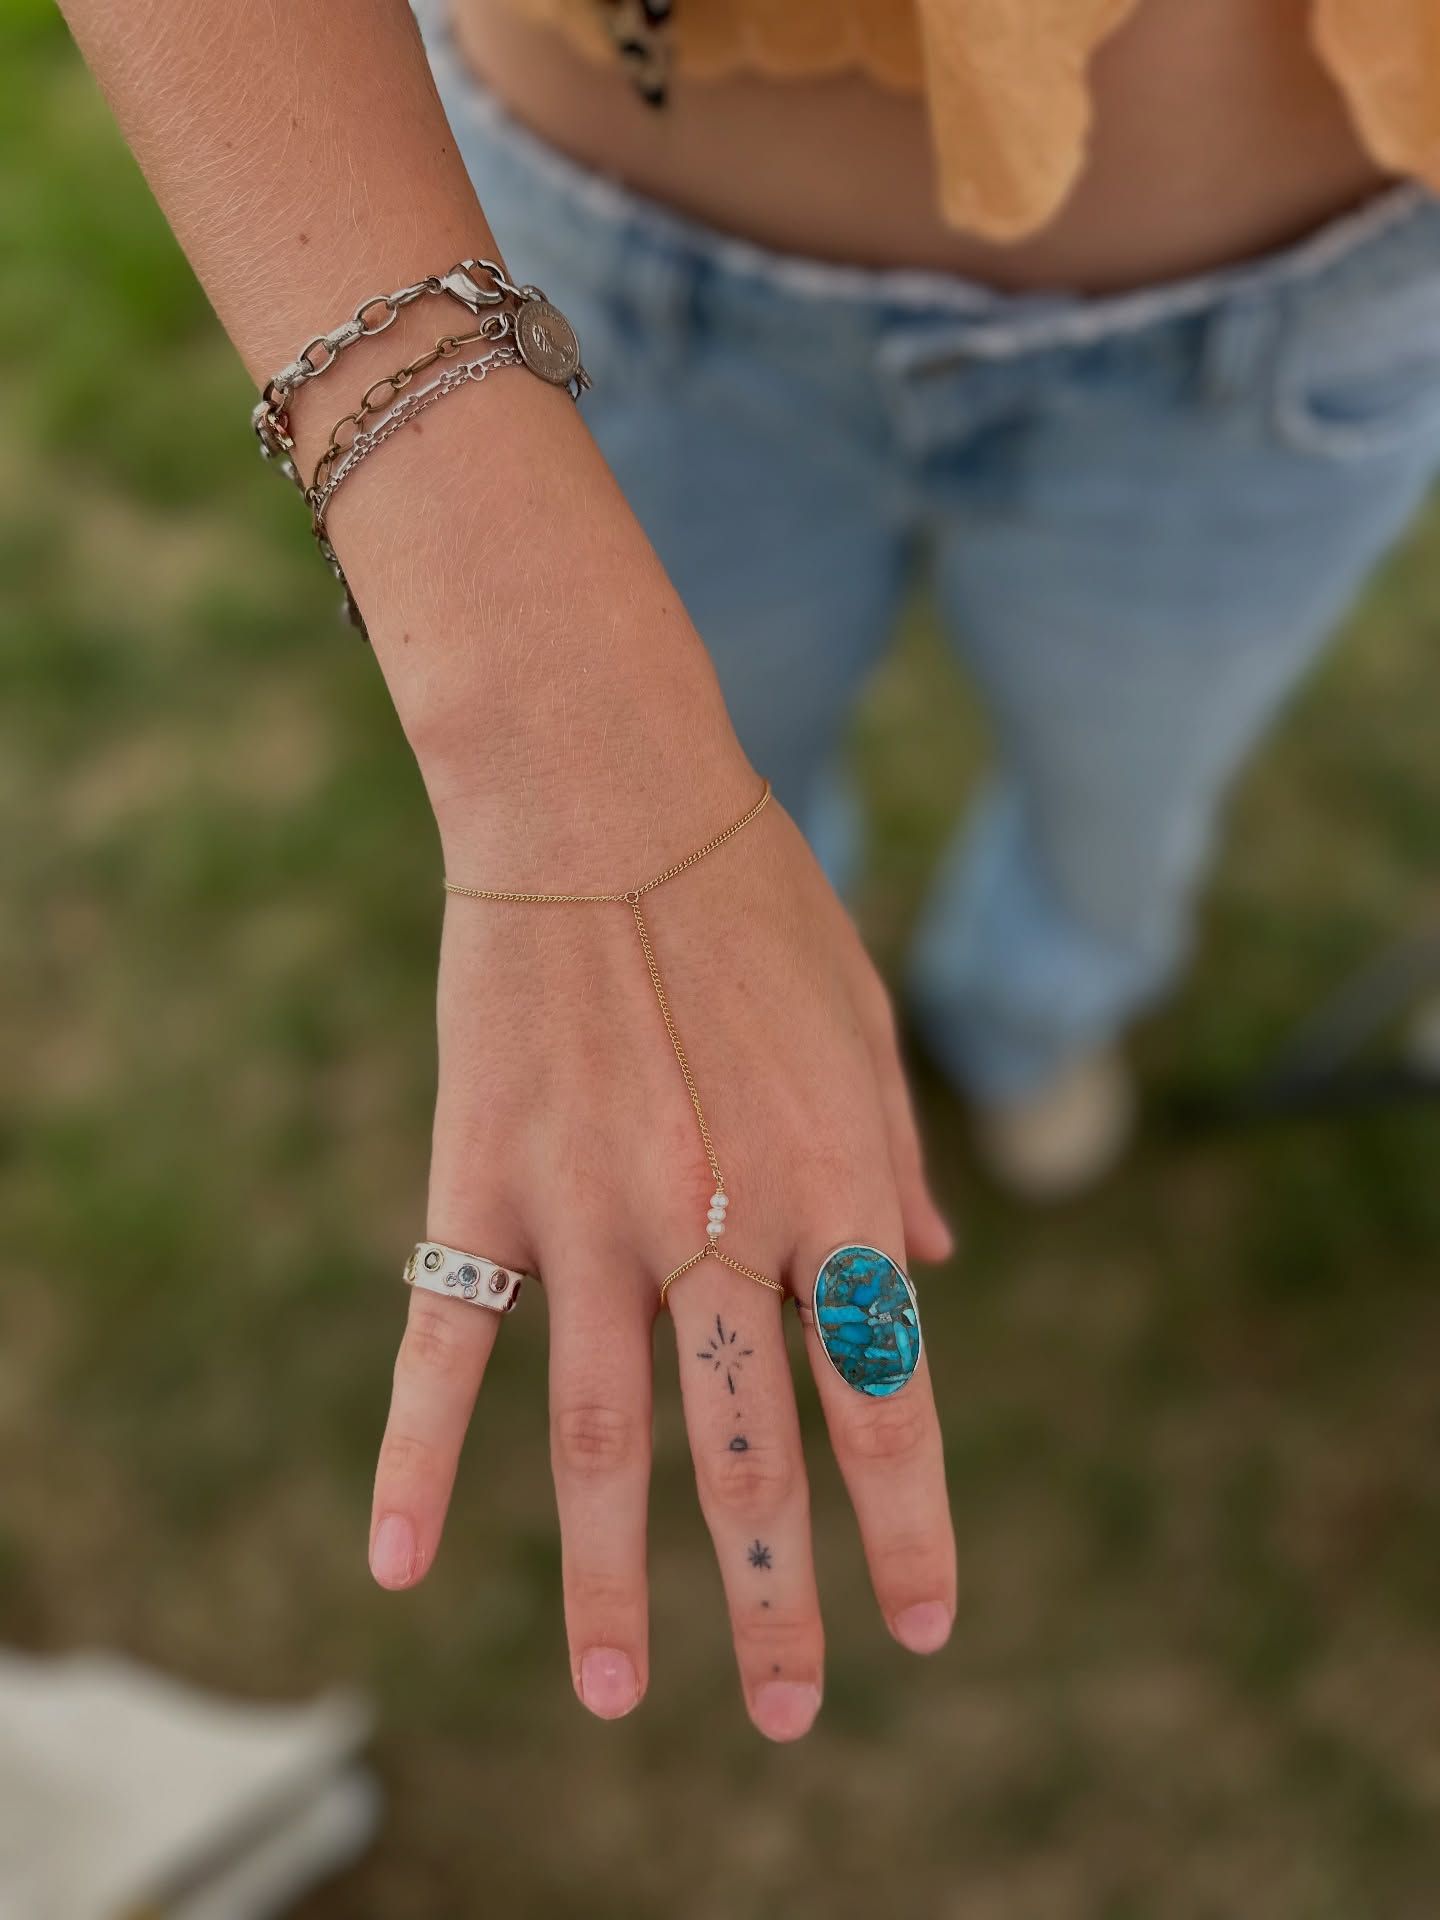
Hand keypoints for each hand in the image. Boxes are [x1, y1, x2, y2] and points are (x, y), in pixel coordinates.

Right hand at [368, 769, 956, 1741]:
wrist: (599, 793)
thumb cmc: (749, 895)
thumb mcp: (862, 1020)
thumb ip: (893, 1159)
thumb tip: (932, 1275)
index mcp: (828, 1182)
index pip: (884, 1397)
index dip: (909, 1525)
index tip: (923, 1625)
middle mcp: (716, 1221)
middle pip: (753, 1456)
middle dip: (779, 1603)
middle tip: (797, 1715)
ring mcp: (589, 1213)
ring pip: (604, 1439)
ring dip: (614, 1585)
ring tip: (617, 1699)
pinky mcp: (477, 1185)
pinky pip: (441, 1352)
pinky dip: (415, 1466)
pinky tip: (398, 1569)